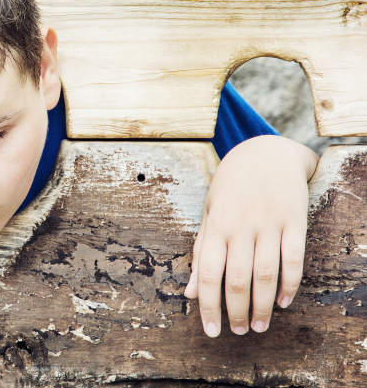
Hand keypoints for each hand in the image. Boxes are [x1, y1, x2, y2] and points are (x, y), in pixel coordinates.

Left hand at [184, 135, 317, 336]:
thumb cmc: (231, 188)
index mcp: (215, 226)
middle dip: (237, 312)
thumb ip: (200, 253)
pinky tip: (284, 302)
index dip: (208, 306)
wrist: (265, 153)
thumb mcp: (208, 215)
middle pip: (237, 280)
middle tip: (241, 332)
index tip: (211, 331)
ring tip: (260, 326)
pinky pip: (293, 259)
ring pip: (265, 274)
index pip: (208, 275)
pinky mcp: (294, 221)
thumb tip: (190, 293)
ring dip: (263, 305)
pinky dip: (290, 284)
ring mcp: (268, 224)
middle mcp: (240, 227)